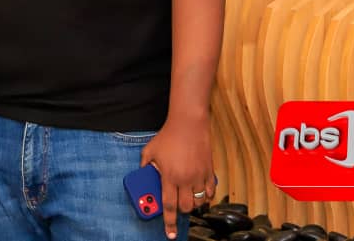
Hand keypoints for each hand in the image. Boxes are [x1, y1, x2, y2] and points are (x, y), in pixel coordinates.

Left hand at [140, 114, 214, 238]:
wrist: (188, 123)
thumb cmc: (168, 136)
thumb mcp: (150, 151)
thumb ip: (145, 166)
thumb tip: (143, 176)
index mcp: (169, 176)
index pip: (169, 206)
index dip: (169, 223)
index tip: (170, 234)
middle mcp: (185, 179)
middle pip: (185, 207)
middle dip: (180, 210)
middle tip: (177, 205)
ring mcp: (199, 176)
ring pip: (199, 202)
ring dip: (193, 203)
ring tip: (187, 196)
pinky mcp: (209, 171)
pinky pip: (210, 192)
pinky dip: (206, 196)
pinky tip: (200, 192)